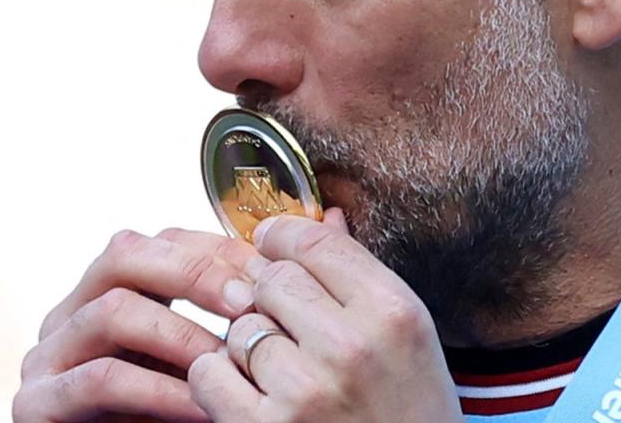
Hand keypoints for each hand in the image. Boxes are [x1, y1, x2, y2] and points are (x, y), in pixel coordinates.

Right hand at [13, 228, 263, 422]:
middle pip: (124, 254)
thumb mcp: (198, 363)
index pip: (160, 242)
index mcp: (108, 292)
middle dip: (194, 272)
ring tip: (230, 360)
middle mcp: (71, 313)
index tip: (268, 271)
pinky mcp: (38, 404)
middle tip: (247, 301)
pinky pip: (102, 378)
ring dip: (181, 333)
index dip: (215, 250)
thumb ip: (229, 319)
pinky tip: (201, 405)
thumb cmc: (167, 421)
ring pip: (111, 310)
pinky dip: (159, 390)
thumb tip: (303, 259)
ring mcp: (48, 356)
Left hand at [187, 209, 464, 422]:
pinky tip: (252, 397)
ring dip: (248, 345)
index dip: (282, 236)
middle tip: (288, 327)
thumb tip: (325, 217)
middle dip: (270, 298)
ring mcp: (305, 391)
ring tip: (282, 373)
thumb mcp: (408, 341)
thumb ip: (360, 277)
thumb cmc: (411, 418)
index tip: (272, 243)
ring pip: (239, 327)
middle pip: (270, 278)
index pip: (314, 240)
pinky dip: (218, 382)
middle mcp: (350, 347)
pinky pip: (209, 373)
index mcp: (393, 314)